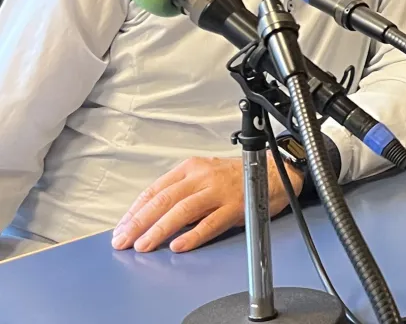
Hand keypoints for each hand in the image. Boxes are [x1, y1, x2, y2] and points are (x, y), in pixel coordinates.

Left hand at [112, 155, 303, 253]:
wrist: (276, 173)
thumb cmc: (238, 177)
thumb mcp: (205, 176)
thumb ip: (181, 193)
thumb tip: (151, 218)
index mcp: (191, 168)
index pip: (155, 190)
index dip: (135, 210)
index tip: (121, 228)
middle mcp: (203, 177)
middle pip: (164, 200)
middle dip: (139, 222)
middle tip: (123, 240)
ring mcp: (220, 191)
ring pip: (182, 210)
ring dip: (159, 229)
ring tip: (144, 245)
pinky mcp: (236, 205)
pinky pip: (210, 223)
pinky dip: (193, 235)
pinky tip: (179, 245)